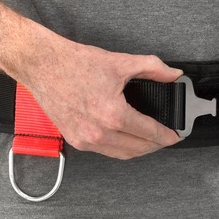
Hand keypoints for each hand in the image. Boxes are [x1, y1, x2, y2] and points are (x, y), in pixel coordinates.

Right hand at [23, 36, 183, 159]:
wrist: (42, 65)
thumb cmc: (74, 64)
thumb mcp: (120, 62)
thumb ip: (153, 68)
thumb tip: (173, 74)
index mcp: (113, 114)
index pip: (150, 133)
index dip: (168, 136)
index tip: (176, 135)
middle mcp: (99, 132)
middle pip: (139, 149)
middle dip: (157, 145)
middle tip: (166, 137)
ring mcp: (85, 139)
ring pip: (122, 155)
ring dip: (140, 150)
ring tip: (150, 140)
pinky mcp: (75, 140)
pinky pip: (105, 152)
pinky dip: (120, 148)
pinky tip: (126, 138)